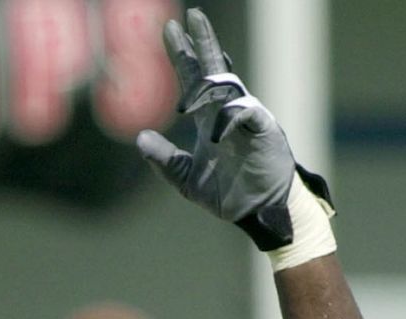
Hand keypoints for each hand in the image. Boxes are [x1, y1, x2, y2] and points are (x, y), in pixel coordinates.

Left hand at [136, 8, 305, 251]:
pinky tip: (214, 132)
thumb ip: (164, 159)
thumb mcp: (185, 178)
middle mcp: (228, 112)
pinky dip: (229, 118)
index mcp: (209, 119)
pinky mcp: (265, 130)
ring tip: (191, 67)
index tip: (170, 29)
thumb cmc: (228, 193)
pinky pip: (247, 113)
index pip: (194, 78)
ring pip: (229, 87)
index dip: (182, 54)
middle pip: (215, 69)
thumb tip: (140, 138)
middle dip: (203, 42)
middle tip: (191, 15)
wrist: (259, 212)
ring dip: (209, 78)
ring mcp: (248, 118)